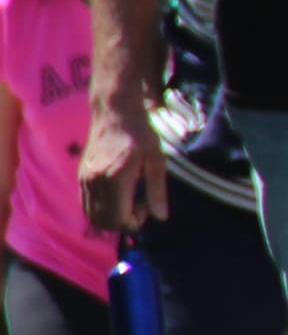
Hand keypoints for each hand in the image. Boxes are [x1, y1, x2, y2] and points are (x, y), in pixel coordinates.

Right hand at [78, 101, 170, 235]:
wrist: (114, 112)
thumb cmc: (140, 133)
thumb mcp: (157, 160)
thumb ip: (157, 190)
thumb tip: (160, 217)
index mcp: (115, 178)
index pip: (117, 219)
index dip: (134, 221)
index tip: (146, 206)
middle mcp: (95, 181)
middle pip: (102, 221)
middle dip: (122, 222)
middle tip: (139, 206)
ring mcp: (84, 178)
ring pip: (92, 214)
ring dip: (111, 216)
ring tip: (129, 200)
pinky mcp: (80, 175)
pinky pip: (86, 203)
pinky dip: (100, 208)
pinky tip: (117, 195)